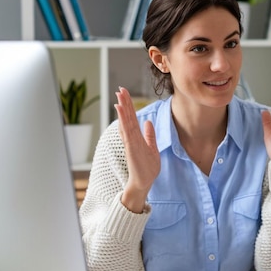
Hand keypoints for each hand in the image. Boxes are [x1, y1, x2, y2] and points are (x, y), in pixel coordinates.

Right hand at [114, 87, 159, 212]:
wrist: (144, 182)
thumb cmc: (147, 167)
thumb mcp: (152, 148)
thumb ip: (149, 135)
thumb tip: (148, 122)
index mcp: (136, 137)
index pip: (132, 118)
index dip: (129, 105)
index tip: (125, 93)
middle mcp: (131, 137)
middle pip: (127, 116)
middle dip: (124, 102)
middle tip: (120, 88)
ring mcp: (130, 142)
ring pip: (125, 121)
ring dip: (122, 108)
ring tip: (119, 95)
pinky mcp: (131, 147)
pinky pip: (126, 131)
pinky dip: (123, 120)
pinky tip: (120, 111)